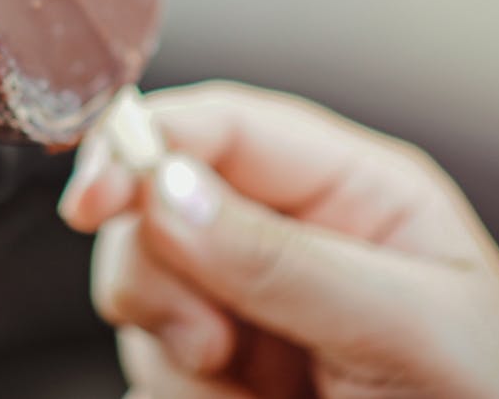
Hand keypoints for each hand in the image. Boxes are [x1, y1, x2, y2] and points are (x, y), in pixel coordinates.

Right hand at [59, 82, 498, 398]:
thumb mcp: (405, 327)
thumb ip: (285, 260)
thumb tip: (168, 189)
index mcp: (352, 190)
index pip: (225, 127)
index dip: (145, 143)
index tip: (94, 197)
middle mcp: (291, 236)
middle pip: (158, 206)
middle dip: (159, 273)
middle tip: (209, 344)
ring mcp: (251, 307)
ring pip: (143, 290)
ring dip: (175, 351)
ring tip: (251, 389)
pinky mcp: (224, 372)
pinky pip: (153, 366)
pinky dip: (185, 395)